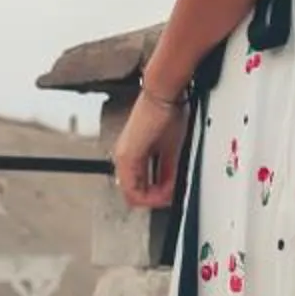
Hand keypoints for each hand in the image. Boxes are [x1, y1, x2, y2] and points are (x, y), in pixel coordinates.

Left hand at [114, 89, 183, 208]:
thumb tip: (170, 188)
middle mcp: (123, 158)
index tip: (170, 194)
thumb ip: (167, 171)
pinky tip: (163, 190)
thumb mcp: (170, 148)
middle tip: (171, 197)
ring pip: (132, 194)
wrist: (163, 96)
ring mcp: (123, 157)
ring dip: (152, 198)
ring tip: (169, 194)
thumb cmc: (167, 114)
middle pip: (133, 194)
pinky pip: (132, 188)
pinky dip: (149, 194)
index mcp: (132, 157)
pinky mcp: (127, 155)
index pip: (138, 188)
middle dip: (154, 199)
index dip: (155, 196)